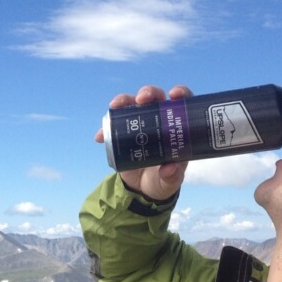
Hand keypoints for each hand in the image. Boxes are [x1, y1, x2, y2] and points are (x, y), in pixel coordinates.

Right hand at [95, 84, 191, 200]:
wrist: (143, 188)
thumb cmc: (163, 179)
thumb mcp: (170, 182)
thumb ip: (172, 176)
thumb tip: (170, 169)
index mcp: (176, 127)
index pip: (182, 103)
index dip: (180, 93)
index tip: (174, 95)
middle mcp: (159, 119)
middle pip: (155, 97)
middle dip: (149, 93)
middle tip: (142, 100)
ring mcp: (140, 124)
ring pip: (132, 103)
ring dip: (124, 100)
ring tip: (115, 106)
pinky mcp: (123, 131)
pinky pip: (113, 123)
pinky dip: (105, 127)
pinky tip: (99, 136)